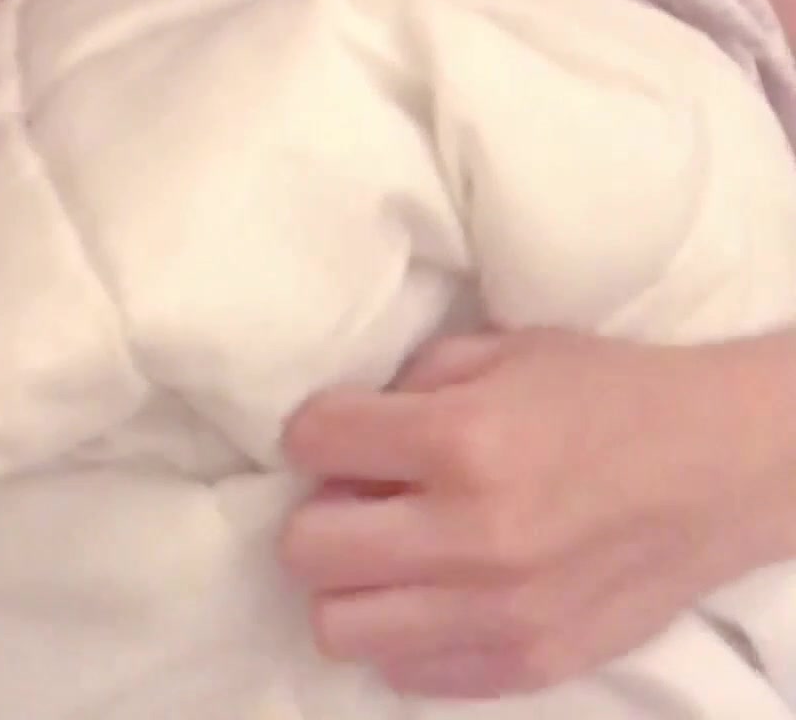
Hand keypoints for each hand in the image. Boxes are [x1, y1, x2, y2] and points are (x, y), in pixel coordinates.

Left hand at [280, 328, 794, 700]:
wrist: (715, 468)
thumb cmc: (608, 392)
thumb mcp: (505, 349)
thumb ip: (413, 384)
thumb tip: (343, 432)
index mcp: (461, 438)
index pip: (312, 440)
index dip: (316, 430)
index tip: (337, 431)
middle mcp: (471, 534)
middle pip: (307, 548)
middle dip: (318, 512)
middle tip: (357, 495)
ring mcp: (497, 613)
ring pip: (340, 626)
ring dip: (352, 584)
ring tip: (390, 551)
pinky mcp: (525, 665)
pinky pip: (406, 673)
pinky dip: (405, 633)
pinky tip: (436, 590)